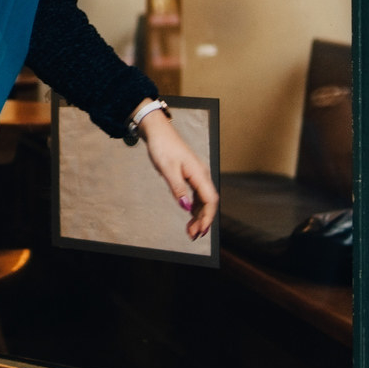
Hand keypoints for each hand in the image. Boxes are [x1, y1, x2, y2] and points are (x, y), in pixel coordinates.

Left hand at [138, 108, 217, 240]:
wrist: (158, 132)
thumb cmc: (162, 147)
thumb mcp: (167, 169)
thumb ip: (177, 188)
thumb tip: (186, 207)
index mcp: (199, 173)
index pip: (210, 200)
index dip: (207, 218)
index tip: (199, 231)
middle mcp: (201, 175)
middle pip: (209, 202)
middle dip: (203, 220)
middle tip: (192, 235)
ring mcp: (197, 175)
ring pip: (204, 200)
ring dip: (199, 216)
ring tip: (190, 230)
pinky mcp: (191, 175)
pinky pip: (197, 195)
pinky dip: (195, 207)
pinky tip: (190, 215)